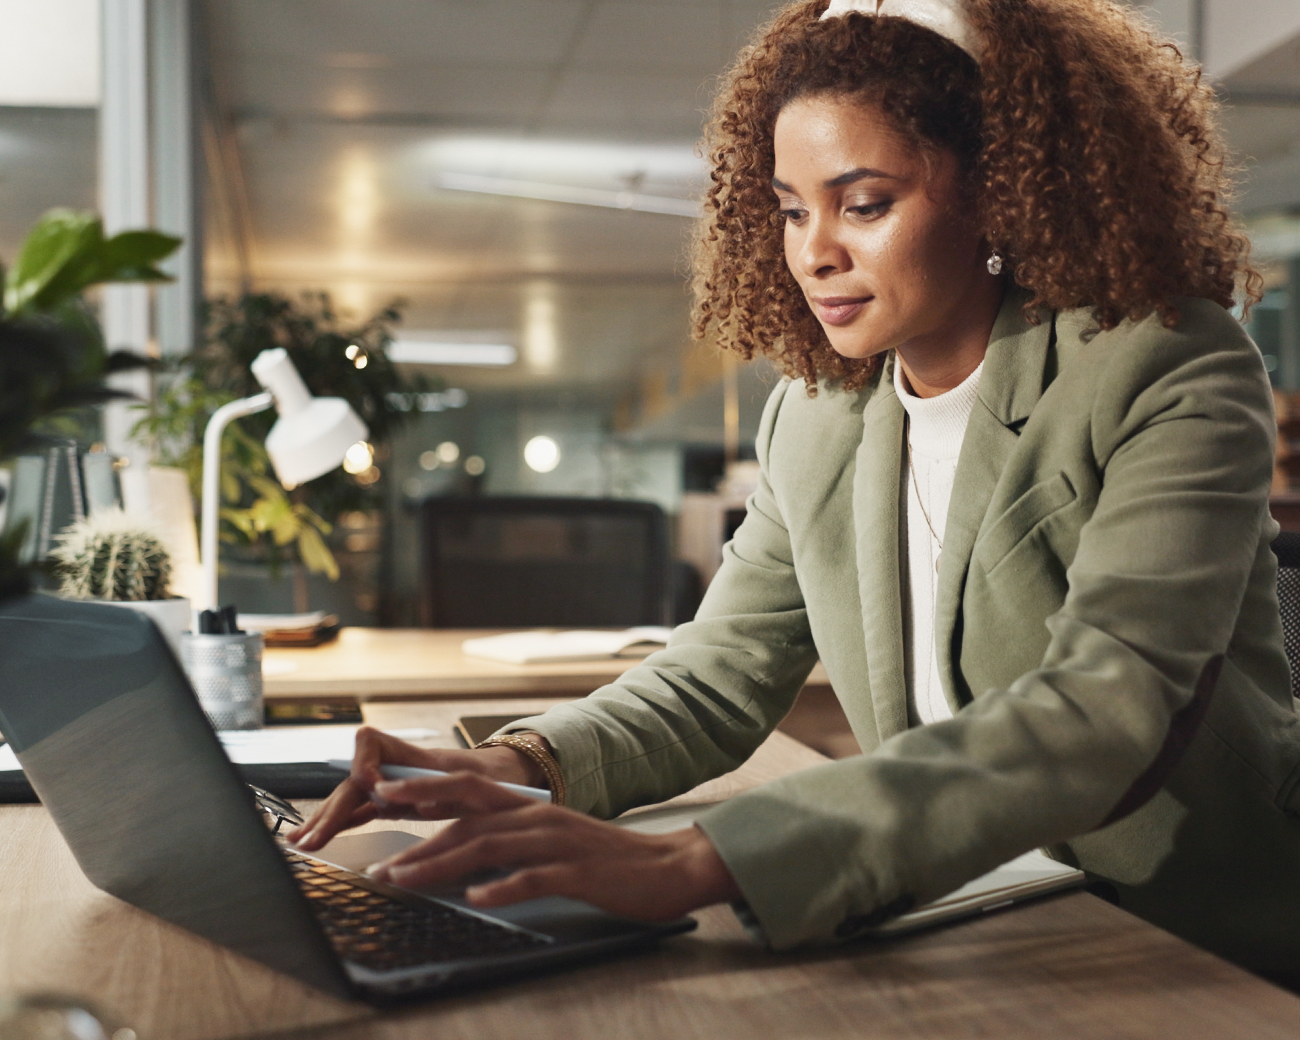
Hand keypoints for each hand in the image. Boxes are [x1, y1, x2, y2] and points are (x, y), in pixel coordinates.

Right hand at [286, 726, 541, 849]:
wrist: (499, 780)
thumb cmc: (486, 775)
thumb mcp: (469, 779)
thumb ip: (434, 786)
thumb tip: (398, 797)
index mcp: (411, 753)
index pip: (370, 744)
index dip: (364, 767)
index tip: (373, 791)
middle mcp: (393, 765)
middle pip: (352, 781)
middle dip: (330, 810)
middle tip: (310, 839)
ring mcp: (389, 784)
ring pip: (349, 798)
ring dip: (324, 821)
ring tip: (298, 842)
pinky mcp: (391, 802)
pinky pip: (358, 811)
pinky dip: (340, 824)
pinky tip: (318, 837)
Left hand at [361, 771, 741, 920]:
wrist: (668, 866)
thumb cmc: (607, 860)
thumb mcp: (554, 843)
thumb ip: (514, 844)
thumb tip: (466, 860)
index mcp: (531, 809)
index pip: (467, 795)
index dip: (424, 796)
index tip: (382, 801)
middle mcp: (539, 818)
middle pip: (468, 819)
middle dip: (419, 838)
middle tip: (381, 862)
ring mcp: (557, 842)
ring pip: (489, 847)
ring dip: (442, 865)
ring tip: (407, 881)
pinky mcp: (577, 871)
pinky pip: (533, 877)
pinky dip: (502, 888)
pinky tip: (477, 899)